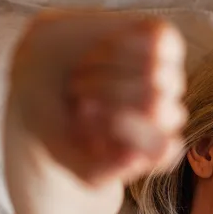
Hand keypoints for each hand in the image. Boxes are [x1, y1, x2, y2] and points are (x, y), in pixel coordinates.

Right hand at [9, 12, 186, 184]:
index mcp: (155, 149)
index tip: (82, 119)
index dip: (120, 130)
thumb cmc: (58, 119)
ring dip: (108, 71)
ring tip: (82, 74)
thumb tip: (134, 159)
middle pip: (156, 105)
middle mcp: (168, 116)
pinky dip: (124, 44)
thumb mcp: (64, 154)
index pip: (163, 147)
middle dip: (107, 97)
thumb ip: (96, 171)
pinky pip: (160, 43)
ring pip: (157, 74)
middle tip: (76, 96)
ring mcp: (170, 79)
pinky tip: (101, 49)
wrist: (41, 70)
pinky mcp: (165, 43)